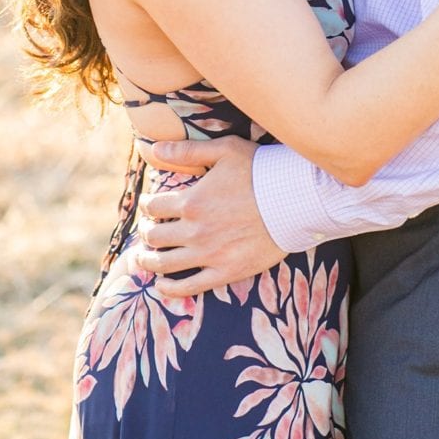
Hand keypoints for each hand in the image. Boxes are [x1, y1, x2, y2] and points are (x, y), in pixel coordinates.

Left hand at [132, 136, 285, 297]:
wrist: (295, 202)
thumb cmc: (261, 171)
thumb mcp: (224, 150)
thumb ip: (187, 150)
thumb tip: (153, 149)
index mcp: (191, 201)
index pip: (154, 207)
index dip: (147, 206)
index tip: (149, 205)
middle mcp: (194, 230)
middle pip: (155, 236)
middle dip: (147, 232)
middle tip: (147, 231)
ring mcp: (209, 255)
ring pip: (165, 264)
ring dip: (148, 261)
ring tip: (143, 258)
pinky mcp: (226, 272)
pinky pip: (189, 287)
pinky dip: (170, 288)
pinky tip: (163, 286)